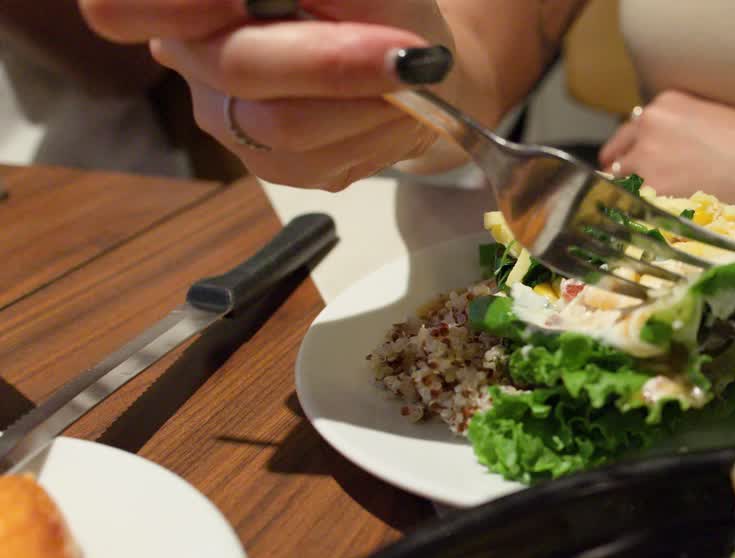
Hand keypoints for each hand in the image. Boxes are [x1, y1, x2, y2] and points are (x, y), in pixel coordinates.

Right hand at [78, 0, 459, 190]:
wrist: (417, 58)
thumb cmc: (376, 2)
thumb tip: (253, 5)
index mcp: (189, 5)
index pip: (120, 8)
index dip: (171, 8)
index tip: (241, 5)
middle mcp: (191, 56)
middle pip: (237, 67)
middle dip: (331, 60)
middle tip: (405, 52)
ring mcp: (227, 118)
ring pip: (283, 125)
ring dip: (366, 102)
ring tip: (407, 77)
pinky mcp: (274, 167)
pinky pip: (317, 161)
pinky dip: (375, 132)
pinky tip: (396, 109)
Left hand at [598, 90, 734, 210]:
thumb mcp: (706, 120)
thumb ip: (677, 132)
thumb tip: (665, 157)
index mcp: (663, 105)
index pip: (630, 132)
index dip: (627, 153)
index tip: (621, 166)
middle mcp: (649, 124)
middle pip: (619, 157)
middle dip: (626, 175)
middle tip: (631, 194)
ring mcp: (647, 155)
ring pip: (622, 181)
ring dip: (633, 194)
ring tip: (650, 208)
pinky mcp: (654, 186)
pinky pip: (635, 203)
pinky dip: (642, 211)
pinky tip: (656, 217)